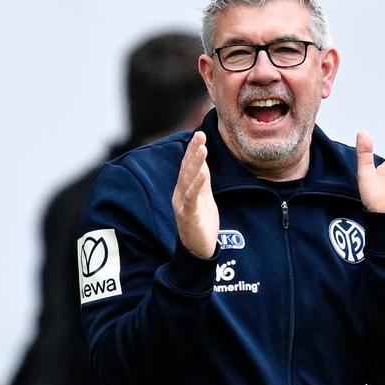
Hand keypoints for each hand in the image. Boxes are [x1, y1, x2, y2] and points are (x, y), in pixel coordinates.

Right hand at [171, 132, 218, 258]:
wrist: (199, 250)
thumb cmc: (201, 222)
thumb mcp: (203, 197)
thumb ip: (202, 180)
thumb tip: (203, 161)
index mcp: (184, 189)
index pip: (188, 166)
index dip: (193, 149)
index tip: (200, 133)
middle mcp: (180, 194)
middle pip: (186, 169)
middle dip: (193, 151)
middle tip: (200, 134)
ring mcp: (182, 204)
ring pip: (187, 180)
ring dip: (195, 163)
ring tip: (202, 148)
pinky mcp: (188, 215)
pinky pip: (191, 197)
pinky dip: (196, 184)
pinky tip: (202, 173)